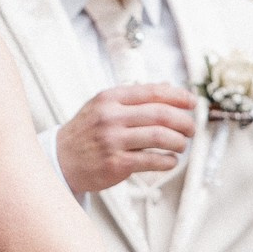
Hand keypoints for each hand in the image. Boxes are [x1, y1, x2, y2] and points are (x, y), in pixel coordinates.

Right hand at [56, 83, 195, 195]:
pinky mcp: (116, 164)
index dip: (178, 97)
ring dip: (179, 141)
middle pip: (161, 114)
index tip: (193, 103)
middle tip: (191, 128)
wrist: (59, 159)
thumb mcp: (103, 106)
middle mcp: (111, 117)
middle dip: (183, 121)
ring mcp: (113, 141)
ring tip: (182, 145)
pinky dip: (167, 160)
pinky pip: (151, 160)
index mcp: (110, 98)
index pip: (153, 92)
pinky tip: (170, 160)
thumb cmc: (85, 132)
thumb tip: (168, 87)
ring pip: (159, 137)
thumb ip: (134, 97)